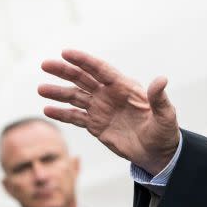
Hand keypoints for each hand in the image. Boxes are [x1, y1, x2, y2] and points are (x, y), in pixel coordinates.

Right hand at [39, 49, 179, 174]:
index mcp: (124, 87)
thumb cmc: (164, 132)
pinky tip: (47, 110)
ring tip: (40, 89)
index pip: (100, 70)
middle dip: (64, 71)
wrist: (157, 154)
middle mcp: (109, 94)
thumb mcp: (165, 116)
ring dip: (58, 92)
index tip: (66, 53)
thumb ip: (159, 98)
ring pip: (75, 96)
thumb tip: (161, 79)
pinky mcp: (95, 125)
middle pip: (83, 79)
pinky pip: (75, 117)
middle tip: (45, 65)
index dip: (84, 61)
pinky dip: (62, 113)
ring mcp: (100, 109)